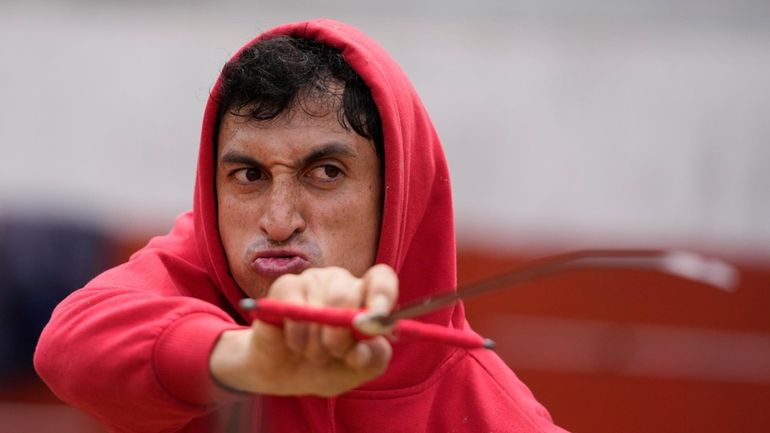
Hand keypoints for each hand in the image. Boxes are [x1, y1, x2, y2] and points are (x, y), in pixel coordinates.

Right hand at [210, 264, 397, 396]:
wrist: (285, 374)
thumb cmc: (328, 366)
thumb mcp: (358, 370)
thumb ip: (373, 358)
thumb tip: (363, 348)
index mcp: (366, 296)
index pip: (381, 278)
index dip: (382, 295)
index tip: (377, 320)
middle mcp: (341, 282)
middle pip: (347, 294)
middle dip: (341, 334)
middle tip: (335, 352)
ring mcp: (313, 280)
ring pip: (320, 307)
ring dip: (317, 343)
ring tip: (314, 352)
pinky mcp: (286, 286)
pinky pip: (294, 309)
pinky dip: (297, 337)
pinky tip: (296, 344)